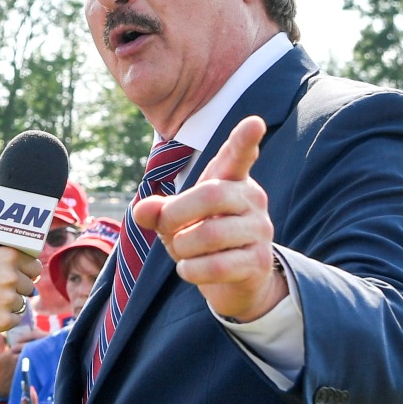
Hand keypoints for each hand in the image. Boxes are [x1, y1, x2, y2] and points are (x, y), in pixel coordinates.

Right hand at [0, 246, 38, 338]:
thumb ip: (3, 258)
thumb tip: (26, 261)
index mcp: (7, 256)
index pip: (35, 266)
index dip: (27, 272)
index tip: (19, 276)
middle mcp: (11, 276)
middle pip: (29, 287)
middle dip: (16, 290)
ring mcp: (8, 299)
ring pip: (21, 304)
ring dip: (8, 305)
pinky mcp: (4, 320)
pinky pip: (14, 319)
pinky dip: (4, 319)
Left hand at [132, 116, 285, 321]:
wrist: (229, 280)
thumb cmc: (199, 239)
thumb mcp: (173, 222)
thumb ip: (157, 211)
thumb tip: (142, 210)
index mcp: (231, 180)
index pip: (239, 155)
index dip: (244, 140)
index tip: (254, 122)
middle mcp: (252, 199)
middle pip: (211, 194)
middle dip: (176, 214)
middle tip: (165, 227)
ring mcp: (260, 230)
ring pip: (210, 234)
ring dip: (181, 247)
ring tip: (182, 252)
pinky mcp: (259, 261)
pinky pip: (216, 266)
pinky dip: (191, 270)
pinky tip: (188, 269)